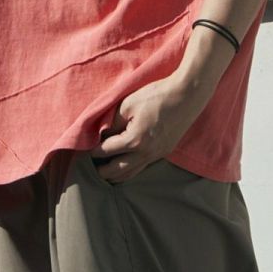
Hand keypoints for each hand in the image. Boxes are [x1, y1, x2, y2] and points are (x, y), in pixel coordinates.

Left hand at [89, 71, 211, 182]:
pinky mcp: (164, 152)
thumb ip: (112, 122)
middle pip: (117, 170)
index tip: (85, 151)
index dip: (93, 151)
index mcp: (134, 140)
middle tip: (91, 168)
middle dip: (102, 171)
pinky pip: (143, 167)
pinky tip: (124, 167)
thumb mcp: (128, 104)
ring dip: (116, 175)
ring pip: (131, 173)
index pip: (106, 151)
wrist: (187, 96)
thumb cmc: (156, 96)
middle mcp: (146, 153)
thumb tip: (103, 134)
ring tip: (105, 173)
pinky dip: (130, 170)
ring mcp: (157, 155)